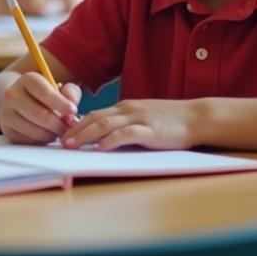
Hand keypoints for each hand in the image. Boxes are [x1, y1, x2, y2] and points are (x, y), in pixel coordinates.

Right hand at [0, 71, 79, 144]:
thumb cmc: (44, 95)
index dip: (62, 104)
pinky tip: (45, 134)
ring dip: (53, 134)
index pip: (45, 93)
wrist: (19, 100)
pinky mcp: (6, 130)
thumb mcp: (59, 87)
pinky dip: (42, 141)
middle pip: (42, 116)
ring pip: (37, 131)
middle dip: (60, 125)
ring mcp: (6, 113)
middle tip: (69, 127)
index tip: (73, 111)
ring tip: (58, 130)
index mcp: (27, 80)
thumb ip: (70, 92)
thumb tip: (72, 104)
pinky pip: (30, 142)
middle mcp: (12, 94)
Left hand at [61, 98, 199, 150]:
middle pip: (94, 117)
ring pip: (105, 124)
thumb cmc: (171, 120)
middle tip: (59, 142)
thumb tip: (106, 137)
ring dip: (85, 135)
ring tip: (71, 145)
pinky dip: (111, 140)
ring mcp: (138, 118)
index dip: (76, 124)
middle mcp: (128, 110)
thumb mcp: (144, 118)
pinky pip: (126, 134)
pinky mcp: (150, 130)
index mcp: (125, 107)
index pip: (94, 114)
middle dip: (74, 130)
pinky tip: (100, 148)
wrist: (197, 117)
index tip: (62, 134)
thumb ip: (126, 124)